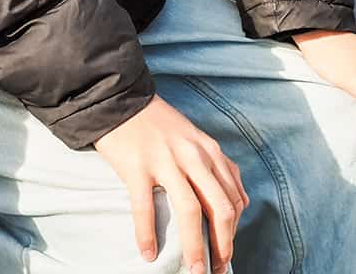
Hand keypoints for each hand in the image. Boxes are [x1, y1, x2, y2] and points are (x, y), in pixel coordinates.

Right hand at [92, 96, 247, 271]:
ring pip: (190, 211)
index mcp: (209, 151)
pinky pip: (145, 207)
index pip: (233, 199)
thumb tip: (237, 204)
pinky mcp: (137, 166)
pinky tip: (148, 253)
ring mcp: (165, 160)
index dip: (234, 232)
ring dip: (195, 247)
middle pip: (219, 208)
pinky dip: (148, 234)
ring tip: (194, 270)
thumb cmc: (157, 123)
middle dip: (222, 246)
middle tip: (216, 269)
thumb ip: (216, 166)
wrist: (118, 98)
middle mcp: (193, 156)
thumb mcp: (195, 139)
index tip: (225, 253)